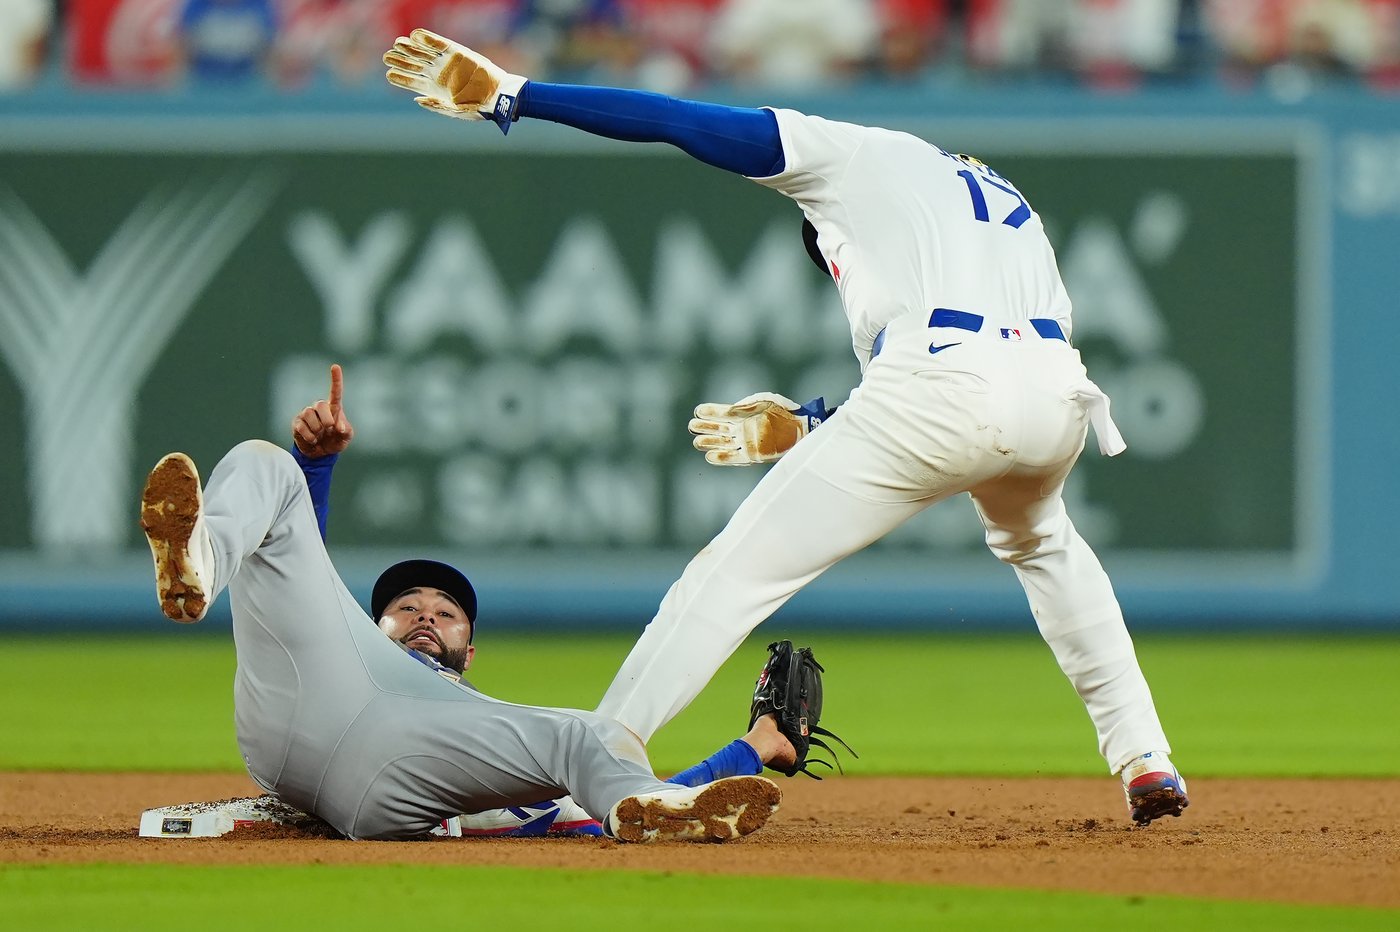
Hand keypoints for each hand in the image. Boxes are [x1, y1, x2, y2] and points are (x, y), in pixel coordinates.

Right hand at [292, 364, 353, 458]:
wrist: (321, 454)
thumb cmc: (335, 441)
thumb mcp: (346, 438)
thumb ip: (346, 431)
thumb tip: (339, 427)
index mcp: (333, 408)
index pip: (335, 392)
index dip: (336, 379)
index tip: (335, 366)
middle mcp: (319, 408)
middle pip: (320, 405)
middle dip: (326, 420)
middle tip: (329, 429)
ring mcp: (306, 414)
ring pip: (309, 415)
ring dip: (317, 430)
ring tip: (320, 436)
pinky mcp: (297, 423)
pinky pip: (301, 427)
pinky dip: (309, 437)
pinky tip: (313, 440)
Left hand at [383, 28, 526, 127]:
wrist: (498, 96)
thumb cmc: (479, 107)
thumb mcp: (455, 110)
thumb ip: (436, 105)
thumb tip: (417, 100)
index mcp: (435, 89)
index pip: (412, 81)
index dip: (400, 77)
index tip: (388, 74)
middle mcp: (438, 74)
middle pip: (414, 65)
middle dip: (400, 60)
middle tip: (387, 56)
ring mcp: (446, 62)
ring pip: (422, 52)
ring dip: (409, 47)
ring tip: (397, 43)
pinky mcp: (456, 52)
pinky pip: (438, 43)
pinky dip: (426, 39)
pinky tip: (414, 36)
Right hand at [688, 392, 820, 465]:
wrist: (801, 427)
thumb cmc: (784, 411)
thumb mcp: (764, 401)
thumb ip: (745, 405)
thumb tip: (729, 410)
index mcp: (742, 414)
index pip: (721, 414)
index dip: (709, 412)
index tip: (698, 411)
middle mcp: (742, 429)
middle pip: (718, 429)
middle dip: (704, 428)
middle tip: (692, 426)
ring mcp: (746, 442)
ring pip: (723, 444)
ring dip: (710, 443)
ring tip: (697, 442)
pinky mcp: (753, 455)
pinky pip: (734, 458)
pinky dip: (723, 458)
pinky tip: (710, 456)